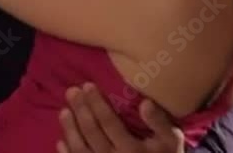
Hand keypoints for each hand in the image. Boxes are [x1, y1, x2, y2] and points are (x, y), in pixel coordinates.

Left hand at [58, 84, 184, 152]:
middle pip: (91, 132)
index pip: (108, 122)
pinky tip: (60, 142)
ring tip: (63, 111)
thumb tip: (145, 103)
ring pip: (80, 149)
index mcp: (131, 148)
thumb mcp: (171, 140)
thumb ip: (159, 122)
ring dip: (70, 130)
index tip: (87, 86)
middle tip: (71, 92)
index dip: (96, 103)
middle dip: (80, 110)